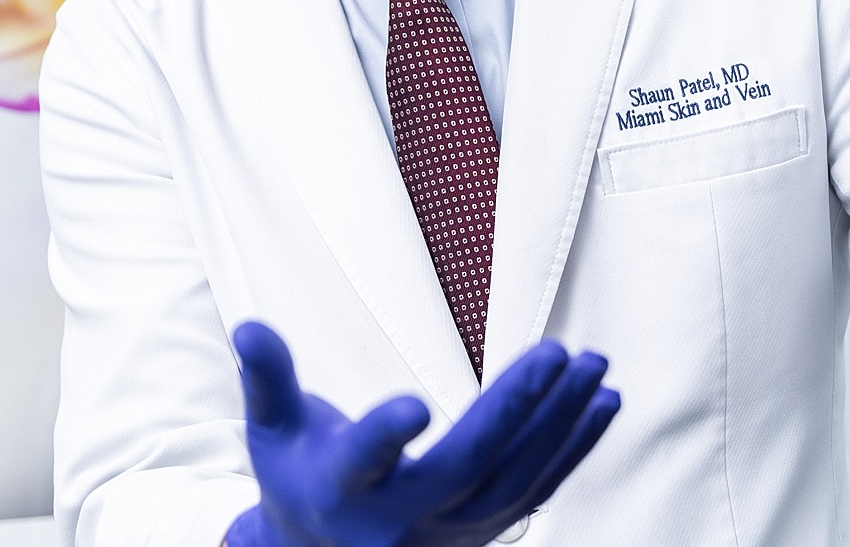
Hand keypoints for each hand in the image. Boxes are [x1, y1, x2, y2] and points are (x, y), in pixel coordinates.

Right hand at [223, 321, 619, 546]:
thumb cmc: (301, 478)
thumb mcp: (273, 433)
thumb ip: (267, 379)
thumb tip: (245, 323)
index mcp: (343, 491)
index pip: (363, 463)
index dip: (384, 436)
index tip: (412, 403)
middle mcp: (402, 518)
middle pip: (466, 466)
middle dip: (515, 409)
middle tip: (556, 350)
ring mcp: (453, 530)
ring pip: (516, 478)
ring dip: (560, 421)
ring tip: (594, 363)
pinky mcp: (487, 530)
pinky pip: (540, 489)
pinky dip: (575, 447)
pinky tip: (604, 400)